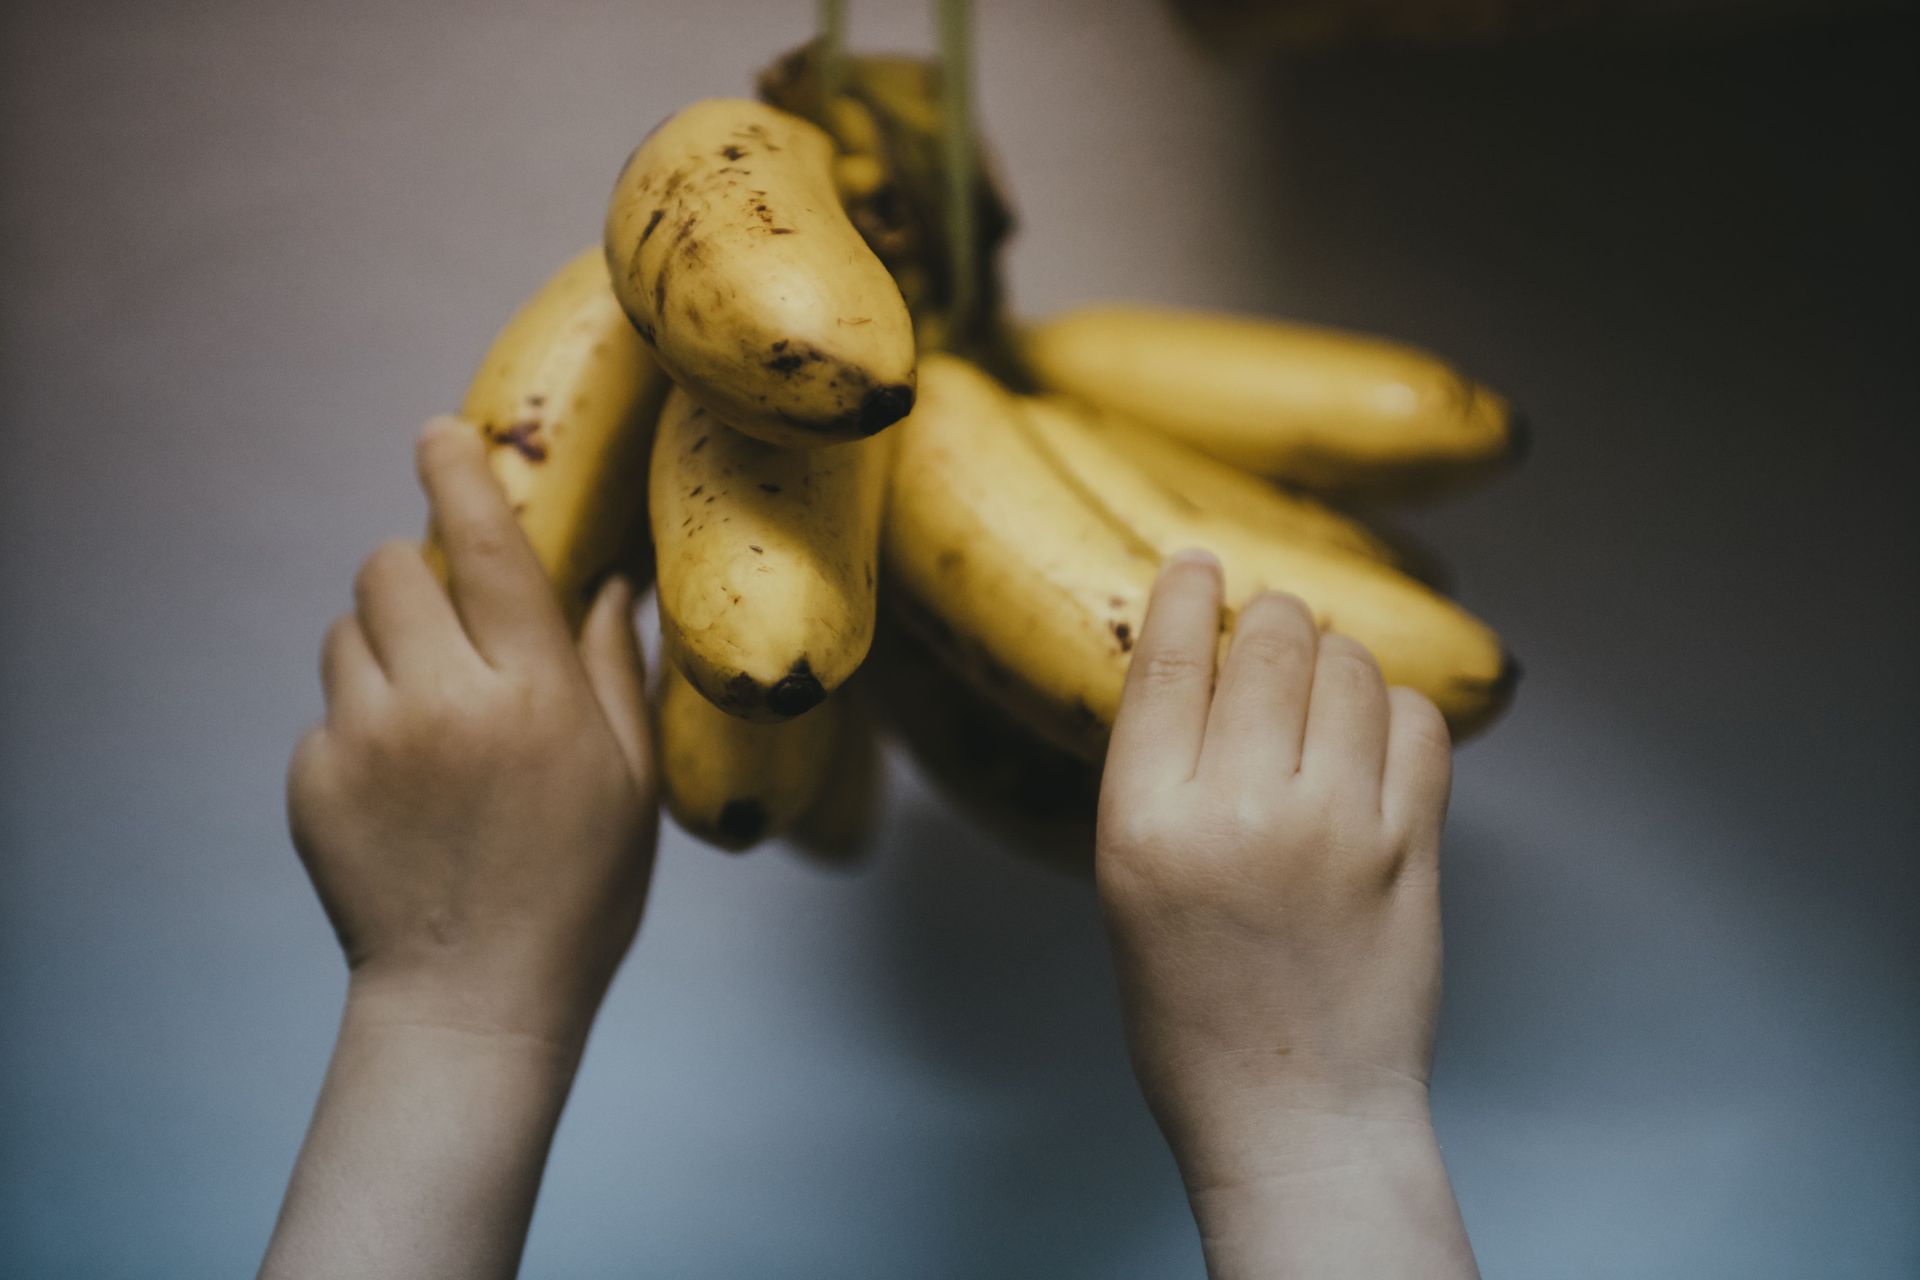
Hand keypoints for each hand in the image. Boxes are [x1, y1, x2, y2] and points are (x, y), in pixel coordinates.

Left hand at [286, 416, 657, 1050]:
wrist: (474, 999)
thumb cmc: (578, 891)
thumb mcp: (631, 780)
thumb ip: (614, 669)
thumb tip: (610, 580)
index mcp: (534, 695)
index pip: (488, 547)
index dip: (459, 473)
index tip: (439, 430)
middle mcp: (443, 703)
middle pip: (388, 568)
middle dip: (415, 574)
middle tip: (450, 625)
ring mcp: (368, 742)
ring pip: (347, 633)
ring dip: (384, 649)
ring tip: (431, 722)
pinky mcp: (314, 781)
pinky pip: (327, 711)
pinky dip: (361, 725)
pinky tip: (404, 791)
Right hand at [1096, 552, 1473, 1276]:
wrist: (1296, 1114)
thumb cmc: (1194, 1015)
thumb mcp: (1130, 889)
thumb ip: (1161, 781)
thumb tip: (1205, 671)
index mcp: (1147, 825)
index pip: (1165, 664)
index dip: (1185, 595)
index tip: (1198, 562)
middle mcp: (1240, 812)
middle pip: (1268, 642)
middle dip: (1269, 620)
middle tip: (1271, 630)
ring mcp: (1336, 828)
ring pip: (1349, 668)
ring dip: (1334, 659)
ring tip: (1322, 692)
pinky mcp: (1411, 849)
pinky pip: (1417, 725)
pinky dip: (1396, 712)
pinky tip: (1374, 740)